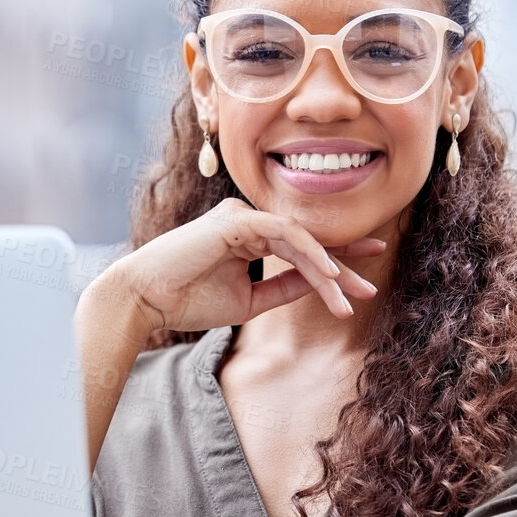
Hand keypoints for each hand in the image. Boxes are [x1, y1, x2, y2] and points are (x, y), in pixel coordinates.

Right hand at [108, 197, 385, 335]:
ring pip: (299, 239)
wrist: (146, 300)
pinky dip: (308, 253)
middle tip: (369, 288)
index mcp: (248, 234)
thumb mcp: (249, 300)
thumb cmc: (188, 300)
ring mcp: (242, 215)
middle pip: (306, 241)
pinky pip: (284, 232)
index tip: (363, 280)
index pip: (300, 247)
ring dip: (328, 269)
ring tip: (350, 295)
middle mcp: (248, 219)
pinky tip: (328, 274)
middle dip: (340, 266)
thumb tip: (321, 285)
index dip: (335, 261)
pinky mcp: (237, 218)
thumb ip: (283, 288)